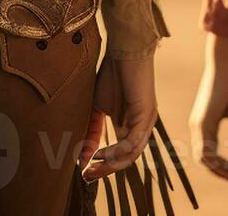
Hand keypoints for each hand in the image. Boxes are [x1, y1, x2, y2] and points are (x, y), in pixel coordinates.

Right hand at [80, 55, 157, 180]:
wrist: (124, 50)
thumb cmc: (111, 74)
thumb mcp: (96, 107)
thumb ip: (92, 130)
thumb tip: (81, 156)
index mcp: (129, 127)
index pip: (118, 155)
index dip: (101, 166)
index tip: (83, 174)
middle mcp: (140, 128)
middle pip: (125, 160)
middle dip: (105, 170)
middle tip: (87, 177)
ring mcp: (145, 123)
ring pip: (130, 155)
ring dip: (110, 164)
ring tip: (91, 166)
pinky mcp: (146, 115)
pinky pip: (132, 142)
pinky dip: (116, 151)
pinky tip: (99, 153)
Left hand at [190, 33, 227, 181]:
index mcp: (205, 124)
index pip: (209, 155)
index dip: (225, 167)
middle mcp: (198, 126)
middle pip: (204, 161)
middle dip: (224, 173)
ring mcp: (198, 124)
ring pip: (204, 159)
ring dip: (223, 171)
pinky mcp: (203, 121)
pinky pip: (207, 150)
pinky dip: (220, 163)